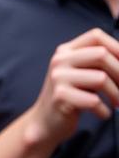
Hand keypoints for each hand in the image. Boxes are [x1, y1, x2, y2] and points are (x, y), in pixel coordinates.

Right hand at [25, 28, 118, 146]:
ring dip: (117, 95)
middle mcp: (60, 60)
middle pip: (102, 55)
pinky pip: (94, 101)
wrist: (46, 121)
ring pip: (101, 78)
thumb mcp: (82, 73)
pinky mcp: (60, 97)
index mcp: (66, 51)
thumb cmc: (72, 96)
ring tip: (117, 104)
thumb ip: (99, 63)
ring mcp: (58, 78)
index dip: (118, 48)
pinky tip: (101, 113)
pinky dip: (105, 111)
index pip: (96, 36)